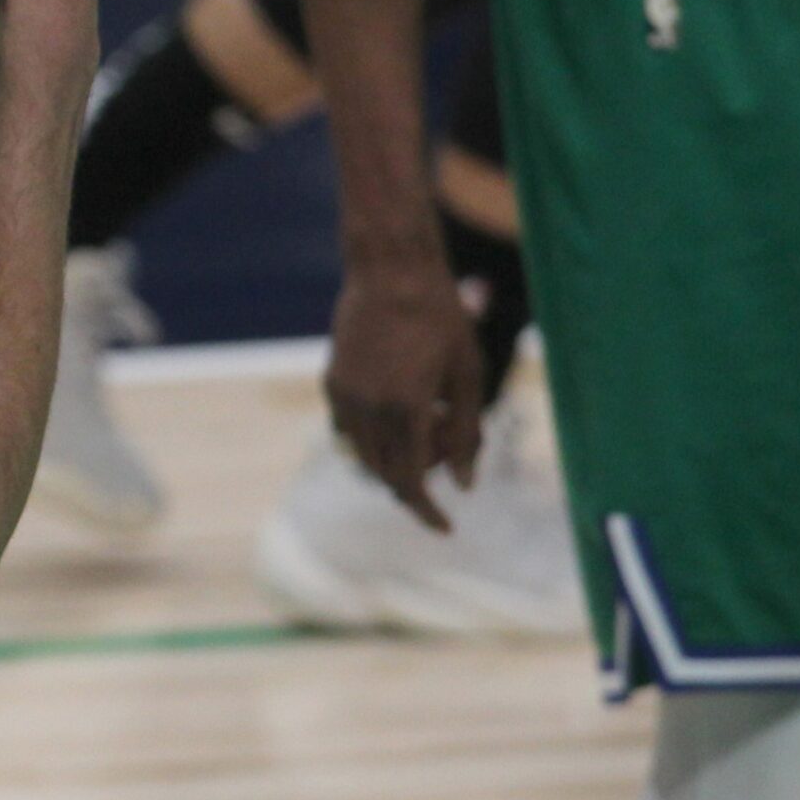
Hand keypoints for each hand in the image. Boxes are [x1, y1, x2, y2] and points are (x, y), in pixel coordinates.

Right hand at [323, 260, 484, 530]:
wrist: (391, 271)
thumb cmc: (441, 317)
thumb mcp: (468, 374)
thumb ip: (467, 433)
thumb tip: (465, 485)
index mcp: (407, 409)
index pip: (412, 483)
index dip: (428, 511)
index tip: (446, 528)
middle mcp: (369, 408)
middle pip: (387, 475)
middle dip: (417, 483)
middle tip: (444, 467)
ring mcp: (344, 396)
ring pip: (365, 455)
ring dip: (395, 459)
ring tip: (428, 424)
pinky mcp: (332, 381)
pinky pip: (350, 430)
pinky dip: (375, 436)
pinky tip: (401, 406)